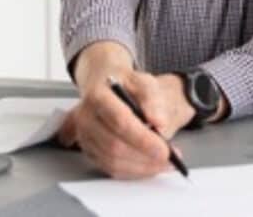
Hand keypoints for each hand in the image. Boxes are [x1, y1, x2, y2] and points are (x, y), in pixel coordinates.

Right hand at [57, 71, 193, 178]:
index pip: (120, 122)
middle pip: (114, 146)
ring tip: (163, 162)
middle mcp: (85, 118)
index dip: (143, 139)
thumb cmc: (125, 83)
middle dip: (144, 156)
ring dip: (141, 167)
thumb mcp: (144, 81)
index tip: (163, 149)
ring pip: (112, 161)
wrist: (105, 85)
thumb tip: (160, 123)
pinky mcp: (88, 150)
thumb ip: (153, 99)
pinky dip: (132, 170)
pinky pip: (110, 168)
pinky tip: (149, 165)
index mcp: (98, 96)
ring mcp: (84, 136)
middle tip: (168, 157)